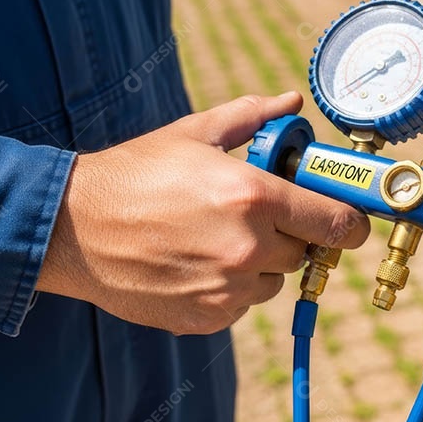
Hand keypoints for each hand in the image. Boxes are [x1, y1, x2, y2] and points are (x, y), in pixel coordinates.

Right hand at [38, 92, 369, 334]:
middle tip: (260, 217)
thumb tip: (291, 103)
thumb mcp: (193, 134)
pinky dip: (230, 288)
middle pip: (305, 251)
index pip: (337, 223)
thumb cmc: (133, 175)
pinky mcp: (206, 318)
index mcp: (253, 197)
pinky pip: (241, 304)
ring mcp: (226, 289)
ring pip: (273, 280)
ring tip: (216, 238)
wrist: (71, 228)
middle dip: (292, 234)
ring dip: (260, 263)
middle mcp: (247, 248)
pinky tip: (195, 262)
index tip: (351, 221)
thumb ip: (252, 118)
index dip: (351, 222)